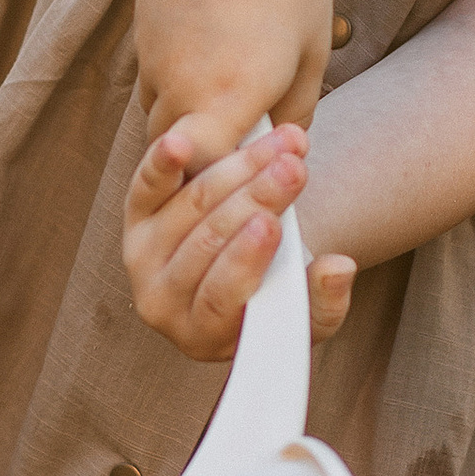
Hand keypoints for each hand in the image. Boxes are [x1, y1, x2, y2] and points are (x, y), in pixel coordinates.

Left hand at [124, 120, 357, 361]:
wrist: (241, 273)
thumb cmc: (276, 303)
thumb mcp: (308, 316)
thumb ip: (325, 299)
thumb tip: (338, 267)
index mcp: (201, 334)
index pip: (217, 296)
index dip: (243, 260)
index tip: (272, 225)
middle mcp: (160, 299)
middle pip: (206, 241)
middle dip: (255, 200)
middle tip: (293, 169)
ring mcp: (142, 255)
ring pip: (190, 205)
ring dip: (239, 169)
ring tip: (283, 143)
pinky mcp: (136, 216)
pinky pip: (146, 186)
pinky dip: (162, 163)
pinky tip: (179, 141)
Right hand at [133, 0, 334, 158]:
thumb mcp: (311, 48)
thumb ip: (297, 108)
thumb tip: (289, 143)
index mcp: (234, 97)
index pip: (206, 172)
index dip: (223, 182)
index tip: (249, 177)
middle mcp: (186, 90)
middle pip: (179, 157)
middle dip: (206, 161)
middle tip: (240, 149)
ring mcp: (157, 66)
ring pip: (161, 122)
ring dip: (189, 126)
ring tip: (225, 100)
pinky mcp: (144, 43)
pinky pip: (153, 87)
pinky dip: (175, 92)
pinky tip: (206, 63)